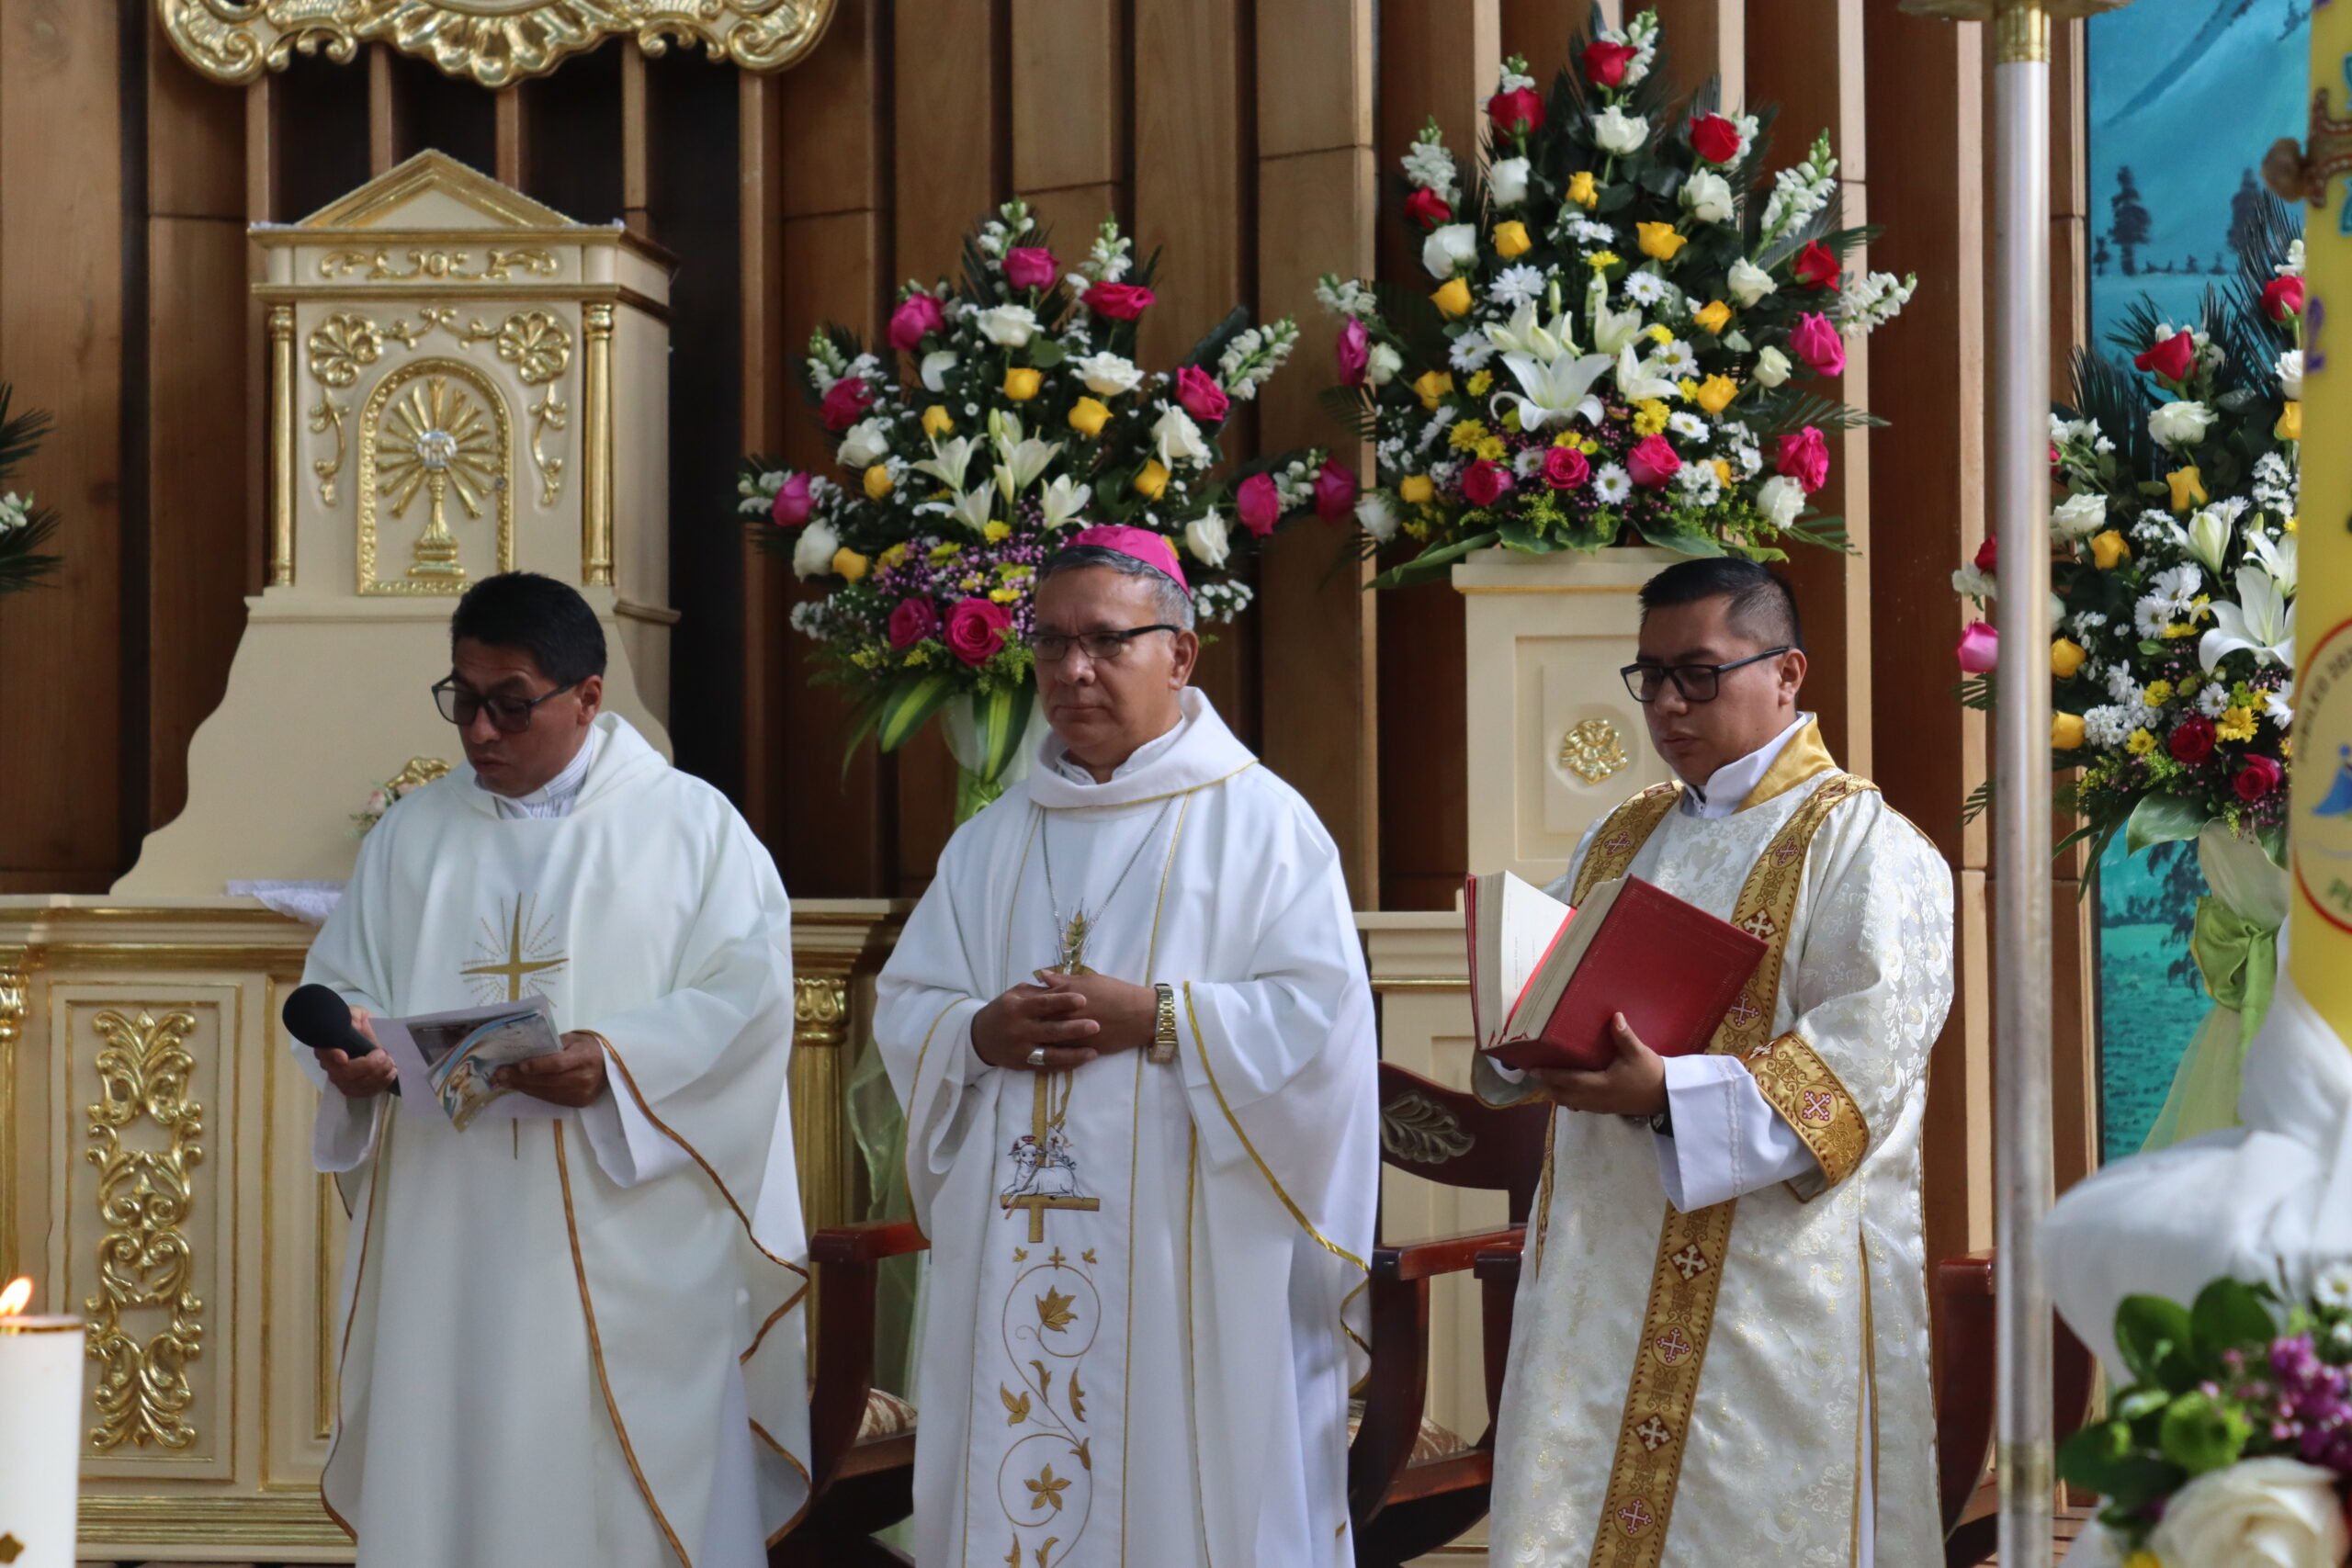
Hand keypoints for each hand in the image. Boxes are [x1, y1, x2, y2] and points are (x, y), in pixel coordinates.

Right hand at [320, 1007, 397, 1098]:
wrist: (368, 1034)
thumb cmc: (359, 1023)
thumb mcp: (357, 1015)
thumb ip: (355, 1019)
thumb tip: (357, 1027)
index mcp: (327, 1044)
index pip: (324, 1052)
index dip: (332, 1056)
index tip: (343, 1057)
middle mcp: (329, 1064)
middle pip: (343, 1073)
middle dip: (367, 1066)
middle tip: (383, 1055)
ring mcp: (340, 1078)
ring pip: (355, 1086)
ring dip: (377, 1076)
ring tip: (390, 1063)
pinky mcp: (353, 1088)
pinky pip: (364, 1093)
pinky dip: (380, 1085)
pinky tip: (390, 1074)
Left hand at [495, 1031, 609, 1107]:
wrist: (610, 1065)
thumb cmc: (588, 1046)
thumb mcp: (573, 1039)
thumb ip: (552, 1045)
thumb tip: (522, 1052)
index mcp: (586, 1057)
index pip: (558, 1063)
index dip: (537, 1065)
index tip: (518, 1065)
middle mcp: (585, 1078)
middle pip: (548, 1080)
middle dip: (520, 1078)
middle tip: (499, 1075)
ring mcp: (582, 1093)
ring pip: (546, 1092)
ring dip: (523, 1087)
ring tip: (504, 1081)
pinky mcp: (578, 1103)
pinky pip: (551, 1098)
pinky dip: (534, 1092)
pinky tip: (521, 1086)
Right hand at [972, 983, 1102, 1071]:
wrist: (980, 1038)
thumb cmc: (1004, 1010)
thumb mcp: (1016, 995)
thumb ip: (1040, 991)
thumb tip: (1065, 983)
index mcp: (1017, 1008)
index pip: (1043, 1004)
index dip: (1063, 1001)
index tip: (1083, 999)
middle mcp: (1019, 1030)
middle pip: (1050, 1030)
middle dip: (1074, 1029)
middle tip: (1096, 1025)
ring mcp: (1021, 1050)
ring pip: (1050, 1054)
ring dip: (1073, 1054)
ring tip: (1094, 1052)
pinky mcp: (1023, 1065)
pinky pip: (1046, 1067)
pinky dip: (1065, 1065)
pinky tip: (1080, 1062)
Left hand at [1031, 970, 1155, 1056]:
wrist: (1139, 1015)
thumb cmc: (1116, 992)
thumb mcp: (1090, 980)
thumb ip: (1063, 979)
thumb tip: (1041, 975)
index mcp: (1067, 996)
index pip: (1039, 999)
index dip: (1027, 1002)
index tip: (1020, 1004)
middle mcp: (1067, 1016)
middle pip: (1038, 1021)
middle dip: (1027, 1023)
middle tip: (1017, 1024)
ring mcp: (1074, 1035)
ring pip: (1047, 1040)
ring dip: (1036, 1039)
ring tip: (1028, 1038)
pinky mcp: (1082, 1049)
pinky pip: (1061, 1053)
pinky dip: (1051, 1052)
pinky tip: (1044, 1050)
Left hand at [1527, 1013, 1667, 1118]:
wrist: (1667, 1097)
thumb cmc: (1651, 1074)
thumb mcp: (1638, 1053)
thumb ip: (1624, 1036)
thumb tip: (1615, 1016)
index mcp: (1600, 1084)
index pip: (1568, 1080)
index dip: (1549, 1075)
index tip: (1533, 1069)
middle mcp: (1596, 1098)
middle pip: (1564, 1095)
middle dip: (1548, 1086)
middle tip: (1533, 1075)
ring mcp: (1601, 1106)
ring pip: (1572, 1103)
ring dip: (1558, 1093)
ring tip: (1546, 1083)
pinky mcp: (1607, 1109)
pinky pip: (1581, 1106)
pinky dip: (1570, 1099)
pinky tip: (1568, 1092)